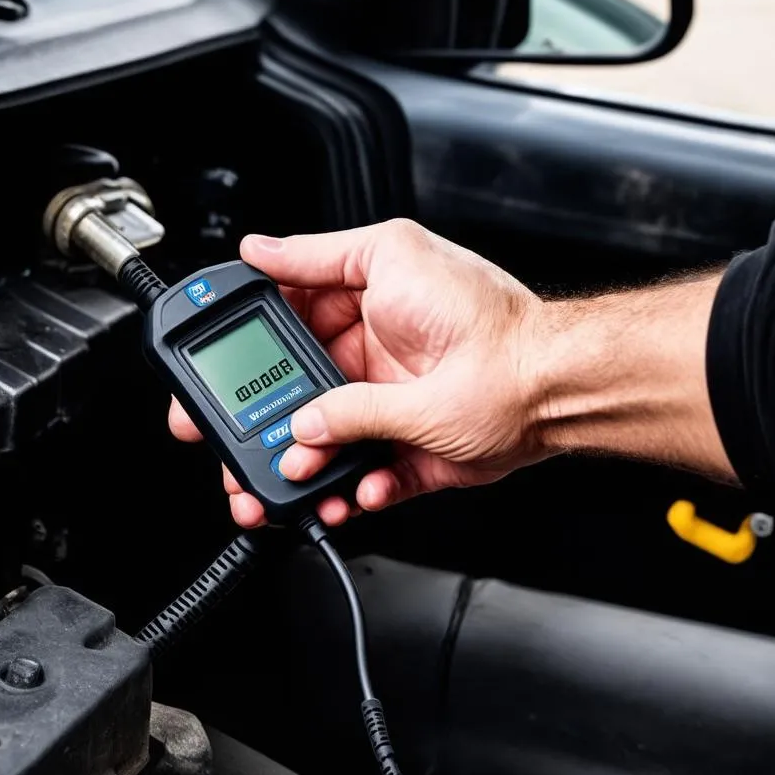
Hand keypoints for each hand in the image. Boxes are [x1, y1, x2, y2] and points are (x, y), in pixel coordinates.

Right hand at [168, 218, 546, 527]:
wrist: (561, 398)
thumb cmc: (501, 336)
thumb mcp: (399, 284)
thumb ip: (325, 296)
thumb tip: (272, 320)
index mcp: (372, 292)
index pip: (287, 305)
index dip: (246, 332)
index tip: (214, 357)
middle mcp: (378, 345)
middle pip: (296, 384)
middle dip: (263, 420)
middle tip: (231, 442)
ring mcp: (393, 396)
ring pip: (326, 436)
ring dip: (307, 463)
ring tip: (292, 480)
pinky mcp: (414, 442)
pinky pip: (368, 469)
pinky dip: (357, 486)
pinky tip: (357, 491)